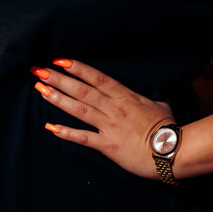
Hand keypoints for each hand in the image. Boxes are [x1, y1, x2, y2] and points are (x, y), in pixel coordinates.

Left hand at [32, 59, 175, 180]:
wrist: (174, 150)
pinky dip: (66, 133)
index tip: (60, 60)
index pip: (97, 77)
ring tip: (41, 90)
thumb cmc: (169, 128)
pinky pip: (84, 138)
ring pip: (80, 109)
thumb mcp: (160, 105)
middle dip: (59, 80)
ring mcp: (110, 126)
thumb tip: (153, 96)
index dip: (78, 68)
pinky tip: (50, 127)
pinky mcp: (109, 145)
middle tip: (39, 71)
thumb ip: (150, 99)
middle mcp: (115, 108)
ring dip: (59, 99)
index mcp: (126, 96)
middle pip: (83, 90)